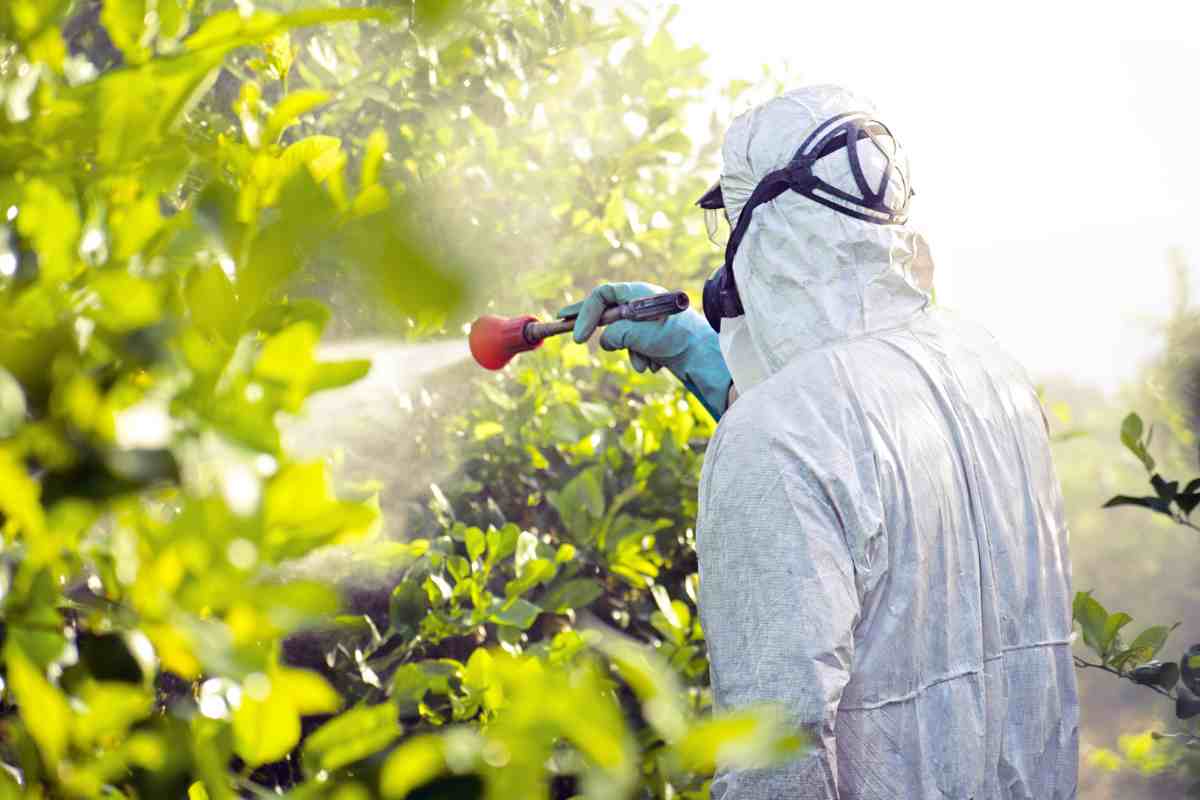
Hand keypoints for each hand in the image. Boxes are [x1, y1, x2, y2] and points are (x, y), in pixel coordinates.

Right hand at [558, 282, 732, 418]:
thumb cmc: (676, 337)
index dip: (585, 313)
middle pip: (606, 310)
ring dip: (629, 352)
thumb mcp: (639, 334)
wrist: (704, 356)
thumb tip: (605, 341)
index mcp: (639, 294)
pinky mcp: (653, 339)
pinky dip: (641, 358)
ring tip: (646, 360)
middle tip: (562, 321)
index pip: (602, 295)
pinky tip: (657, 363)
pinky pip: (634, 349)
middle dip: (590, 322)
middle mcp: (641, 304)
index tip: (577, 336)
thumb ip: (615, 334)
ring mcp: (646, 322)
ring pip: (620, 337)